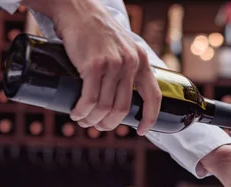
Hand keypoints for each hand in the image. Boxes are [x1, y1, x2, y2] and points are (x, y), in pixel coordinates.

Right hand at [23, 0, 160, 134]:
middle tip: (97, 125)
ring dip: (92, 119)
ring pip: (105, 107)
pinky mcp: (93, 64)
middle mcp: (130, 63)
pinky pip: (90, 98)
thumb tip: (121, 94)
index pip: (154, 97)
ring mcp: (113, 64)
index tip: (142, 130)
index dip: (150, 118)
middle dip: (109, 124)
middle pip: (122, 108)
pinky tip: (77, 113)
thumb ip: (126, 66)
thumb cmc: (96, 31)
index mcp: (141, 62)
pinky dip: (82, 111)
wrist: (76, 8)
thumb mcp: (121, 47)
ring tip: (82, 119)